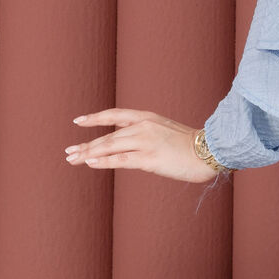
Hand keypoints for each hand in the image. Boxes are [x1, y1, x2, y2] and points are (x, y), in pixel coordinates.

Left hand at [65, 109, 221, 182]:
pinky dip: (103, 161)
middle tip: (68, 152)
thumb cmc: (193, 147)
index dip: (95, 118)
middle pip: (108, 135)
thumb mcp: (168, 133)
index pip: (115, 115)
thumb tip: (134, 147)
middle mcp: (143, 127)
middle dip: (86, 144)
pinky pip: (121, 160)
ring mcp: (145, 142)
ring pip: (109, 146)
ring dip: (88, 153)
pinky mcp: (149, 158)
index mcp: (148, 118)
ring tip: (72, 159)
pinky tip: (90, 163)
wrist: (210, 151)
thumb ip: (149, 135)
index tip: (78, 121)